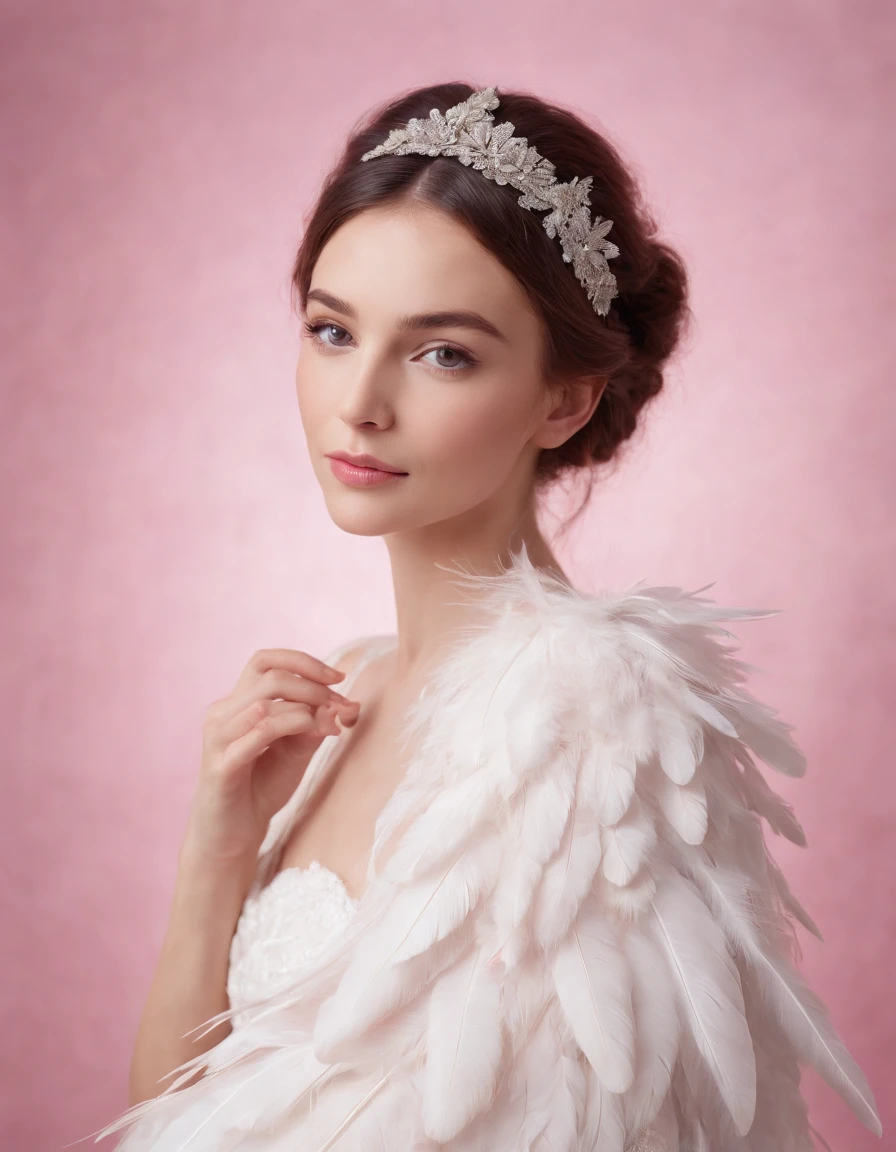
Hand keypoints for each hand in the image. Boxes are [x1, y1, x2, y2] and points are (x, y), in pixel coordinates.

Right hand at [182, 648, 360, 864]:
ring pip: (264, 701)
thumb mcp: (296, 751)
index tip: (339, 677)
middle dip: (313, 685)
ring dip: (306, 705)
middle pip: (269, 676)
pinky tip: (311, 733)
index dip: (304, 662)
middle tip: (341, 704)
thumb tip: (342, 706)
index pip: (266, 660)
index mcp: (237, 703)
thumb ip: (314, 726)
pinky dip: (290, 725)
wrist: (233, 835)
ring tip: (330, 721)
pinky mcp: (222, 766)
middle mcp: (222, 713)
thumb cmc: (262, 787)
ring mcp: (218, 738)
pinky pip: (257, 733)